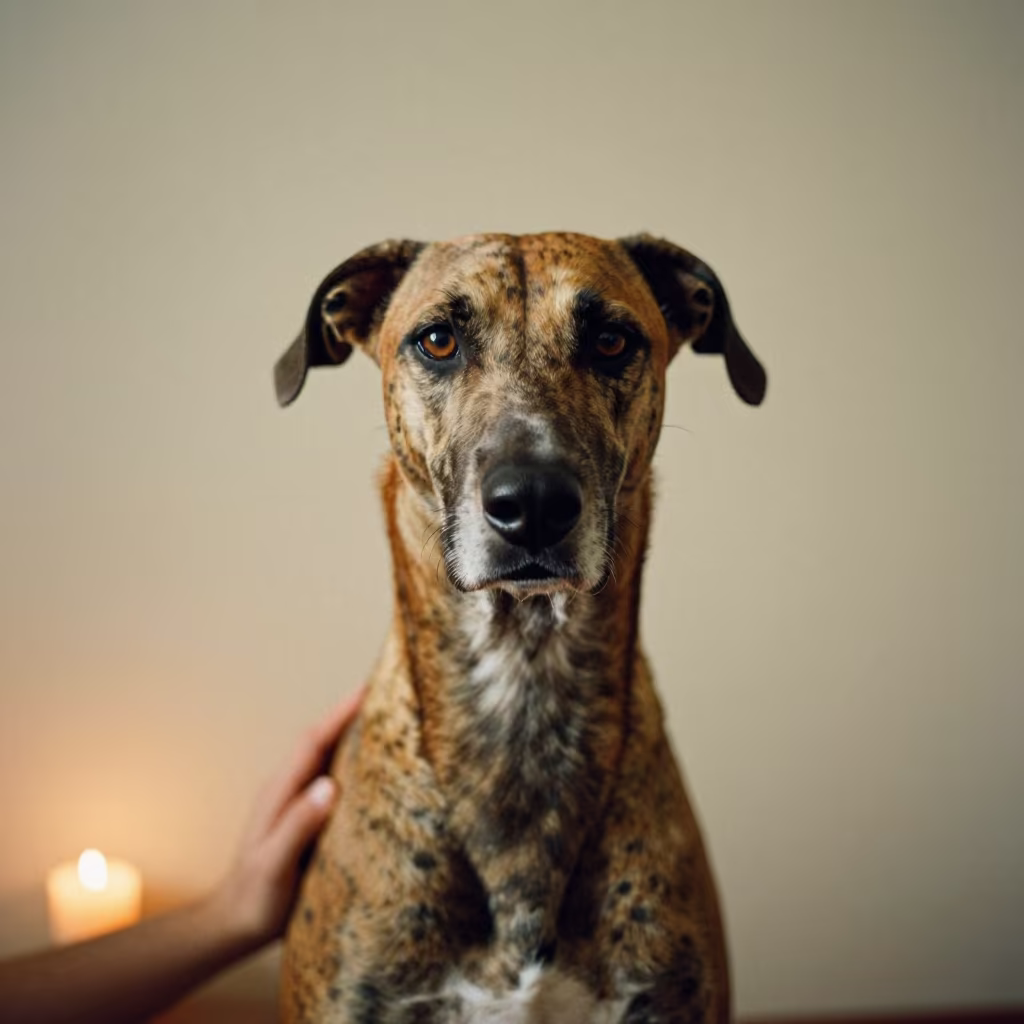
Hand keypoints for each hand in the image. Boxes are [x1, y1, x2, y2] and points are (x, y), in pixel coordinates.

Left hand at [206, 688, 363, 951]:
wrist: (234, 924)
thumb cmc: (253, 898)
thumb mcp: (274, 863)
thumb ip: (298, 825)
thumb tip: (329, 785)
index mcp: (280, 792)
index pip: (314, 741)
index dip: (340, 713)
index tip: (368, 690)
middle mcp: (290, 789)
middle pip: (324, 740)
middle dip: (353, 714)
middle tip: (389, 693)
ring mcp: (299, 803)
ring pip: (331, 758)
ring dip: (357, 735)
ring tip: (392, 720)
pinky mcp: (310, 819)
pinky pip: (338, 780)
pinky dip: (358, 764)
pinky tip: (381, 769)